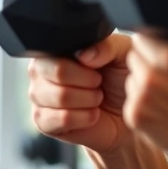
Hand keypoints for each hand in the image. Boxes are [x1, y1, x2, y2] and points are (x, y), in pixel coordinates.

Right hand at [28, 33, 133, 155]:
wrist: (128, 112)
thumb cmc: (121, 78)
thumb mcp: (123, 53)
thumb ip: (106, 45)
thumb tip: (84, 55)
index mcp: (55, 49)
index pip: (57, 49)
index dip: (83, 62)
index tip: (97, 68)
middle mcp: (41, 71)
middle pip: (58, 72)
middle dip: (89, 81)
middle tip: (99, 84)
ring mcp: (39, 97)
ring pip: (61, 97)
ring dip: (89, 100)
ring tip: (97, 98)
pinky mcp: (44, 122)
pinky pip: (62, 119)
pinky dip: (85, 118)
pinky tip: (92, 115)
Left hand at [124, 21, 167, 161]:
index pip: (144, 34)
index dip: (155, 37)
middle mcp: (151, 76)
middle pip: (135, 54)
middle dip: (150, 57)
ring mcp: (141, 98)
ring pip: (131, 76)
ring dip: (145, 78)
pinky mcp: (136, 117)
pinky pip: (131, 99)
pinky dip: (144, 100)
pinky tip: (165, 103)